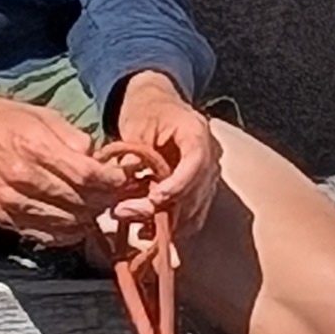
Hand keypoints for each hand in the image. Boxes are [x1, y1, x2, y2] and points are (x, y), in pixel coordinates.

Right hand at [0, 83, 123, 245]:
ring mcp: (12, 203)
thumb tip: (97, 158)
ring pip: (67, 224)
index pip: (89, 176)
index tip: (124, 178)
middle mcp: (25, 180)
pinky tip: (74, 222)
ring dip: (88, 219)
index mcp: (36, 148)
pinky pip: (44, 235)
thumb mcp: (37, 113)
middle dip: (106, 201)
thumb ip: (71, 136)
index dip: (114, 181)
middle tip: (118, 195)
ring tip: (97, 207)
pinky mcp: (3, 218)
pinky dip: (65, 232)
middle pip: (82, 203)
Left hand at [104, 74, 224, 243]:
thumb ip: (133, 152)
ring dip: (164, 222)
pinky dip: (171, 225)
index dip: (178, 185)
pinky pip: (192, 216)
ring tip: (129, 220)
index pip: (196, 163)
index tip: (154, 198)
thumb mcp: (135, 125)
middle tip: (123, 212)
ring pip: (195, 209)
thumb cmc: (147, 111)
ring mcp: (208, 176)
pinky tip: (144, 228)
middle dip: (161, 209)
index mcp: (197, 133)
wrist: (158, 105)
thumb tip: (126, 178)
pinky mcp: (201, 191)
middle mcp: (210, 156)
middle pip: (195, 191)